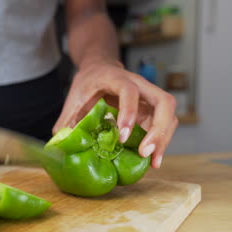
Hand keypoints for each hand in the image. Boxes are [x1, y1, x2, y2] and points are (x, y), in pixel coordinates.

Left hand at [54, 60, 177, 168]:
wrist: (99, 69)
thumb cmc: (87, 84)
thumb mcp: (73, 99)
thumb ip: (66, 121)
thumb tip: (62, 146)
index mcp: (115, 77)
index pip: (129, 90)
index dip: (128, 112)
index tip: (122, 136)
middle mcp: (139, 84)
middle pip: (163, 101)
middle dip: (158, 130)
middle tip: (144, 153)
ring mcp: (149, 96)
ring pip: (169, 114)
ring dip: (164, 139)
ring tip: (153, 162)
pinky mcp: (152, 108)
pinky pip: (165, 124)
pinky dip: (161, 142)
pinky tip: (152, 159)